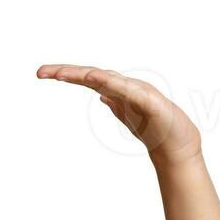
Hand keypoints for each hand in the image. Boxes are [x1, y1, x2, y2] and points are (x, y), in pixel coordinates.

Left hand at [35, 64, 202, 166]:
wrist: (179, 148)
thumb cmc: (159, 131)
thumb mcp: (131, 116)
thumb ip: (117, 104)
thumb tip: (102, 96)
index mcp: (119, 93)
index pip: (88, 79)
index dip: (66, 74)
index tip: (41, 73)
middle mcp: (126, 89)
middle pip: (92, 76)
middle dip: (67, 72)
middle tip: (40, 72)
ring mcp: (138, 94)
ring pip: (106, 79)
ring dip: (84, 75)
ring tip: (62, 73)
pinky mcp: (149, 102)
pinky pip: (126, 89)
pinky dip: (110, 82)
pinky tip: (94, 79)